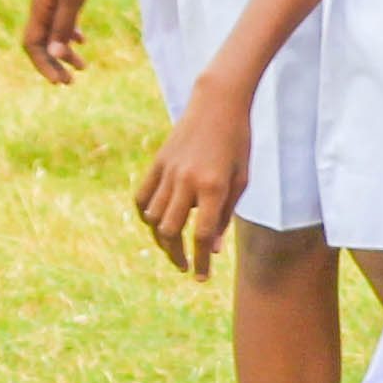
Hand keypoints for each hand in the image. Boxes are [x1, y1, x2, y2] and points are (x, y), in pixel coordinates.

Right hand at [22, 0, 102, 82]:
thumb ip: (63, 24)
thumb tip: (53, 52)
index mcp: (39, 6)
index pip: (32, 44)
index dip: (44, 65)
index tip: (60, 82)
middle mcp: (40, 2)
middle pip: (40, 41)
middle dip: (53, 63)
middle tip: (71, 82)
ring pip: (51, 30)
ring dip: (63, 50)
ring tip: (82, 67)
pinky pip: (60, 17)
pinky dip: (69, 32)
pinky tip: (81, 41)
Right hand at [133, 79, 257, 280]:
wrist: (218, 104)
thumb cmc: (238, 143)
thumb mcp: (241, 180)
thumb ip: (225, 215)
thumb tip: (211, 249)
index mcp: (214, 187)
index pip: (201, 236)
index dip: (200, 262)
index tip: (201, 278)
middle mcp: (187, 182)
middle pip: (171, 232)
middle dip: (178, 256)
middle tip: (185, 267)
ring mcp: (168, 171)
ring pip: (152, 218)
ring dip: (161, 239)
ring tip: (172, 249)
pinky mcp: (156, 163)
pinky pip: (142, 197)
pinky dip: (145, 215)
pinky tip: (154, 225)